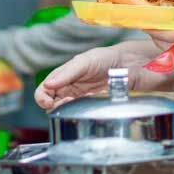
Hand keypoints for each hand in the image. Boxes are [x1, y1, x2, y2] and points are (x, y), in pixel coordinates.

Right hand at [35, 42, 160, 110]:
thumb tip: (48, 84)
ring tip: (75, 104)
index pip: (45, 90)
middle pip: (53, 105)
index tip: (47, 100)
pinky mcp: (95, 108)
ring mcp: (82, 100)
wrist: (131, 64)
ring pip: (67, 112)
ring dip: (67, 111)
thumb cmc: (106, 58)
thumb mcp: (85, 61)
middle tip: (65, 102)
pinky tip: (90, 105)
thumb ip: (67, 72)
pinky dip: (83, 113)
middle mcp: (71, 90)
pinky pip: (84, 115)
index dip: (42, 97)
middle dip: (54, 106)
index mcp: (64, 77)